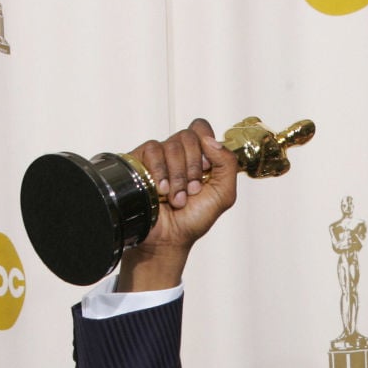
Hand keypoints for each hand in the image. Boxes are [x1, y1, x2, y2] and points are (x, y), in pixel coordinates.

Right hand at [116, 118, 238, 291]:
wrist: (168, 238)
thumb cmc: (194, 218)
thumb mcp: (224, 194)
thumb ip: (228, 164)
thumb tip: (210, 139)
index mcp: (201, 157)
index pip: (202, 129)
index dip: (207, 145)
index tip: (207, 169)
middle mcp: (180, 153)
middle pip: (190, 136)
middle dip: (193, 168)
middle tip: (192, 190)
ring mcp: (159, 156)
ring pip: (173, 144)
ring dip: (178, 176)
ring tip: (177, 198)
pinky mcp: (140, 160)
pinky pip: (153, 149)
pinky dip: (161, 171)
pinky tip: (161, 191)